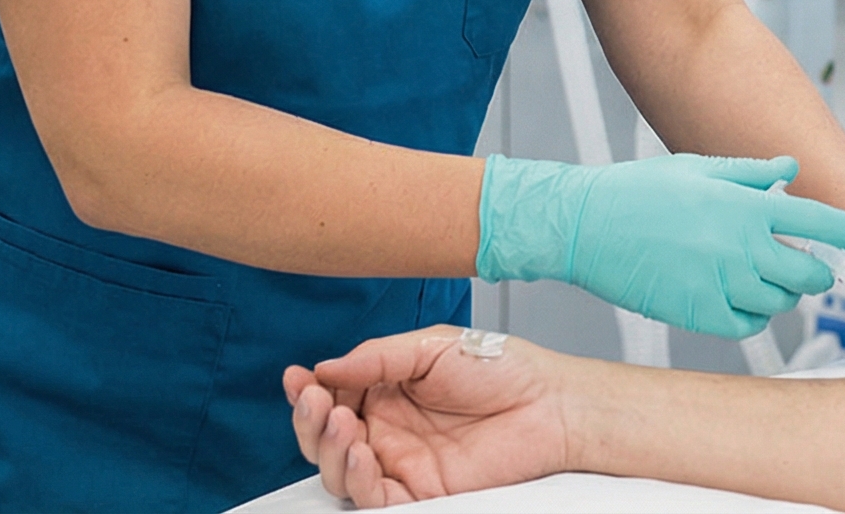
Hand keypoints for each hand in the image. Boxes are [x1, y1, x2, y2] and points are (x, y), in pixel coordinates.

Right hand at [283, 328, 560, 507]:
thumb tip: (324, 368)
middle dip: (310, 422)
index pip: (333, 397)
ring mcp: (400, 462)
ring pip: (341, 471)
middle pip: (327, 438)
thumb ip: (377, 357)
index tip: (297, 379)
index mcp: (386, 390)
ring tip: (340, 422)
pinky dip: (358, 481)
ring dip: (330, 450)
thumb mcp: (432, 346)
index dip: (310, 392)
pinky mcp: (419, 492)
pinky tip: (362, 454)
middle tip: (314, 401)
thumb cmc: (499, 366)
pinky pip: (373, 497)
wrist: (548, 402)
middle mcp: (387, 428)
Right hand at [477, 153, 844, 336]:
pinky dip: (751, 314)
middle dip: (813, 270)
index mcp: (745, 206)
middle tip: (804, 263)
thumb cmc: (638, 191)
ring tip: (758, 275)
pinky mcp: (699, 313)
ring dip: (780, 291)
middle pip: (808, 273)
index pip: (818, 223)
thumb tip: (788, 169)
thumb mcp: (699, 167)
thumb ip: (751, 172)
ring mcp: (721, 284)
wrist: (588, 226)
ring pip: (779, 301)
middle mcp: (741, 247)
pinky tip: (737, 297)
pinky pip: (747, 324)